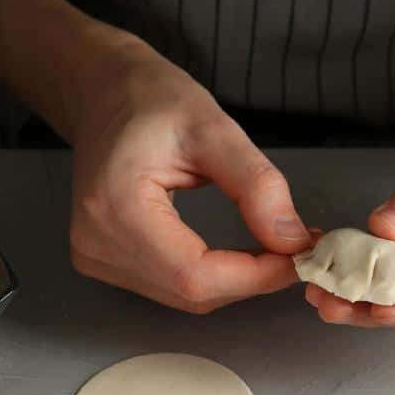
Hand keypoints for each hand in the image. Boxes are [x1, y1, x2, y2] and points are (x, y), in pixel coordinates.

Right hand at [69, 48, 309, 312]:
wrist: (104, 96)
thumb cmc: (150, 99)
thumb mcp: (215, 128)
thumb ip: (256, 186)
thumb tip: (292, 242)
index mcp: (116, 206)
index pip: (194, 274)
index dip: (254, 276)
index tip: (299, 257)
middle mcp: (95, 243)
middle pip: (191, 292)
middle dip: (251, 278)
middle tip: (294, 248)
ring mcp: (95, 257)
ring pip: (185, 297)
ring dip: (235, 281)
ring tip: (270, 248)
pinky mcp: (103, 263)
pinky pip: (171, 288)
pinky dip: (212, 277)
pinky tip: (234, 254)